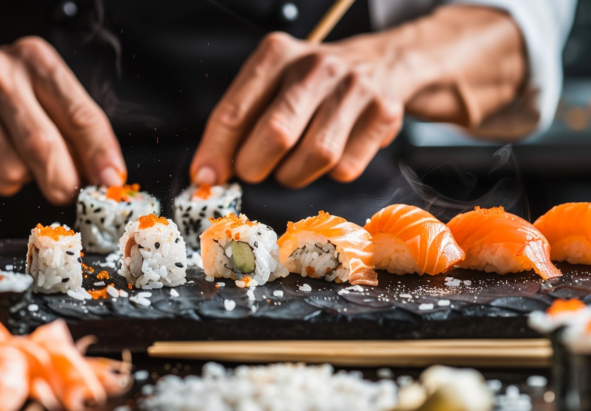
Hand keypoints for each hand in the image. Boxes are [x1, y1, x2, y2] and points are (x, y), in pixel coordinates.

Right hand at [0, 27, 125, 203]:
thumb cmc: (16, 95)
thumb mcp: (52, 96)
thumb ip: (82, 131)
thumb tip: (108, 179)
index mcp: (35, 59)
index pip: (79, 114)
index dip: (100, 153)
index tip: (111, 182)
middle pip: (42, 146)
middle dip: (65, 180)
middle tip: (72, 191)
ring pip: (15, 170)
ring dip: (30, 177)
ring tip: (22, 155)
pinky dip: (4, 181)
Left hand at [191, 5, 526, 187]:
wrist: (378, 65)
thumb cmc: (310, 86)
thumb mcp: (269, 85)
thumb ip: (238, 124)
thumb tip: (208, 174)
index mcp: (277, 53)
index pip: (236, 110)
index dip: (217, 151)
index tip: (206, 177)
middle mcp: (316, 65)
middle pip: (277, 134)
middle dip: (256, 166)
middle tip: (254, 171)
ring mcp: (354, 88)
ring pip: (316, 155)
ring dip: (294, 174)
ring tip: (292, 164)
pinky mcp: (384, 112)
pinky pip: (347, 167)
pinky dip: (330, 174)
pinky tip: (331, 155)